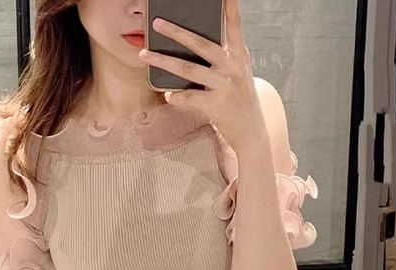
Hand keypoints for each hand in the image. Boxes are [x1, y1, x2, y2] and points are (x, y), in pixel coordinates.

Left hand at [138, 0, 265, 153]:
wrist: (251, 131)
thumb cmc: (239, 98)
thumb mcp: (238, 73)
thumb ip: (224, 56)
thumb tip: (193, 41)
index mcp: (239, 55)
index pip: (234, 25)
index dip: (230, 7)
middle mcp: (233, 68)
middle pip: (202, 45)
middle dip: (177, 32)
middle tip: (157, 23)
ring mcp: (224, 86)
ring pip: (189, 70)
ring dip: (164, 61)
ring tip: (144, 54)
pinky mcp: (217, 106)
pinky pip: (190, 98)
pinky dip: (177, 97)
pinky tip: (167, 95)